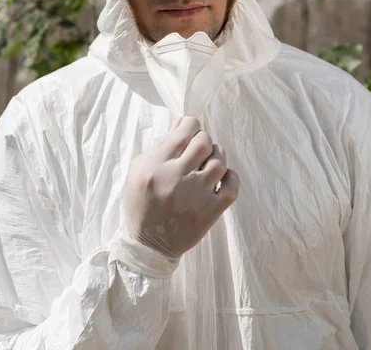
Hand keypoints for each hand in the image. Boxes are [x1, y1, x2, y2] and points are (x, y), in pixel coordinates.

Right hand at [123, 116, 239, 257]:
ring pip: (219, 161)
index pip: (184, 131)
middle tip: (198, 147)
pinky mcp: (211, 211)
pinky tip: (221, 177)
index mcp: (155, 165)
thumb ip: (159, 145)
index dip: (189, 124)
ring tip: (209, 159)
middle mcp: (177, 177)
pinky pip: (232, 186)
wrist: (148, 246)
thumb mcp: (138, 170)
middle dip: (202, 139)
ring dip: (216, 154)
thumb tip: (182, 124)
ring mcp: (197, 195)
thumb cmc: (141, 203)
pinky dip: (231, 176)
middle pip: (203, 142)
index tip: (188, 128)